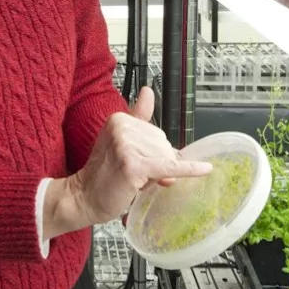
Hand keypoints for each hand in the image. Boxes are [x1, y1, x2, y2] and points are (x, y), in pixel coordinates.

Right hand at [44, 87, 210, 239]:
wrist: (84, 197)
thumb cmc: (103, 173)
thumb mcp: (121, 140)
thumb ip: (138, 118)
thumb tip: (148, 91)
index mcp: (120, 118)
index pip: (157, 134)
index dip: (154, 153)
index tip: (138, 163)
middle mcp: (122, 127)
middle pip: (164, 145)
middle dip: (156, 164)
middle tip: (132, 175)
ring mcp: (126, 145)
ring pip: (166, 158)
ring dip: (156, 175)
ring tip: (132, 181)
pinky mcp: (133, 165)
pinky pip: (169, 167)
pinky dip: (189, 170)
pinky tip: (204, 169)